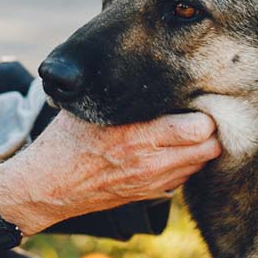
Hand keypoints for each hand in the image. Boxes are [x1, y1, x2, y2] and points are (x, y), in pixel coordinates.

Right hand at [0, 110, 220, 235]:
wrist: (48, 185)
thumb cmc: (66, 140)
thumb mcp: (91, 108)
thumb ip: (121, 92)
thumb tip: (142, 62)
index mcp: (139, 136)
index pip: (200, 127)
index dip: (204, 111)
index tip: (194, 98)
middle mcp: (152, 162)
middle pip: (209, 147)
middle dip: (209, 129)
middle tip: (196, 113)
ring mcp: (153, 182)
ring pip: (201, 164)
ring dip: (199, 147)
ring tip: (185, 131)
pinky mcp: (149, 195)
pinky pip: (184, 178)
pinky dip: (185, 164)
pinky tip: (169, 150)